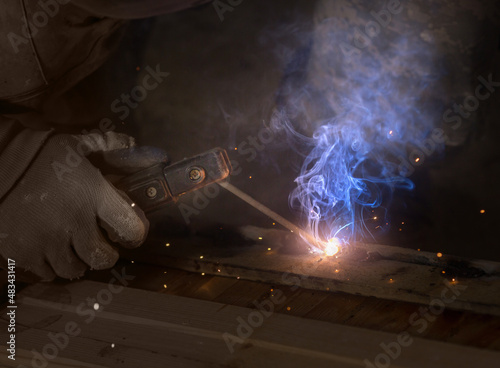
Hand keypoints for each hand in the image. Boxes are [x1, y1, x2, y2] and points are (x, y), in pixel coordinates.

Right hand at [0, 132, 166, 280]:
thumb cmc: (39, 152)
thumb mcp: (77, 143)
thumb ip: (108, 146)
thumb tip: (137, 144)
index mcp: (94, 195)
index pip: (130, 228)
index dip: (134, 234)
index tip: (129, 233)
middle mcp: (74, 223)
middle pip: (103, 258)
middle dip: (106, 254)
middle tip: (100, 245)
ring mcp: (47, 241)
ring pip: (74, 269)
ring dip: (78, 261)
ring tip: (73, 248)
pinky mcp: (22, 253)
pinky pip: (46, 272)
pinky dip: (50, 266)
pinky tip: (48, 250)